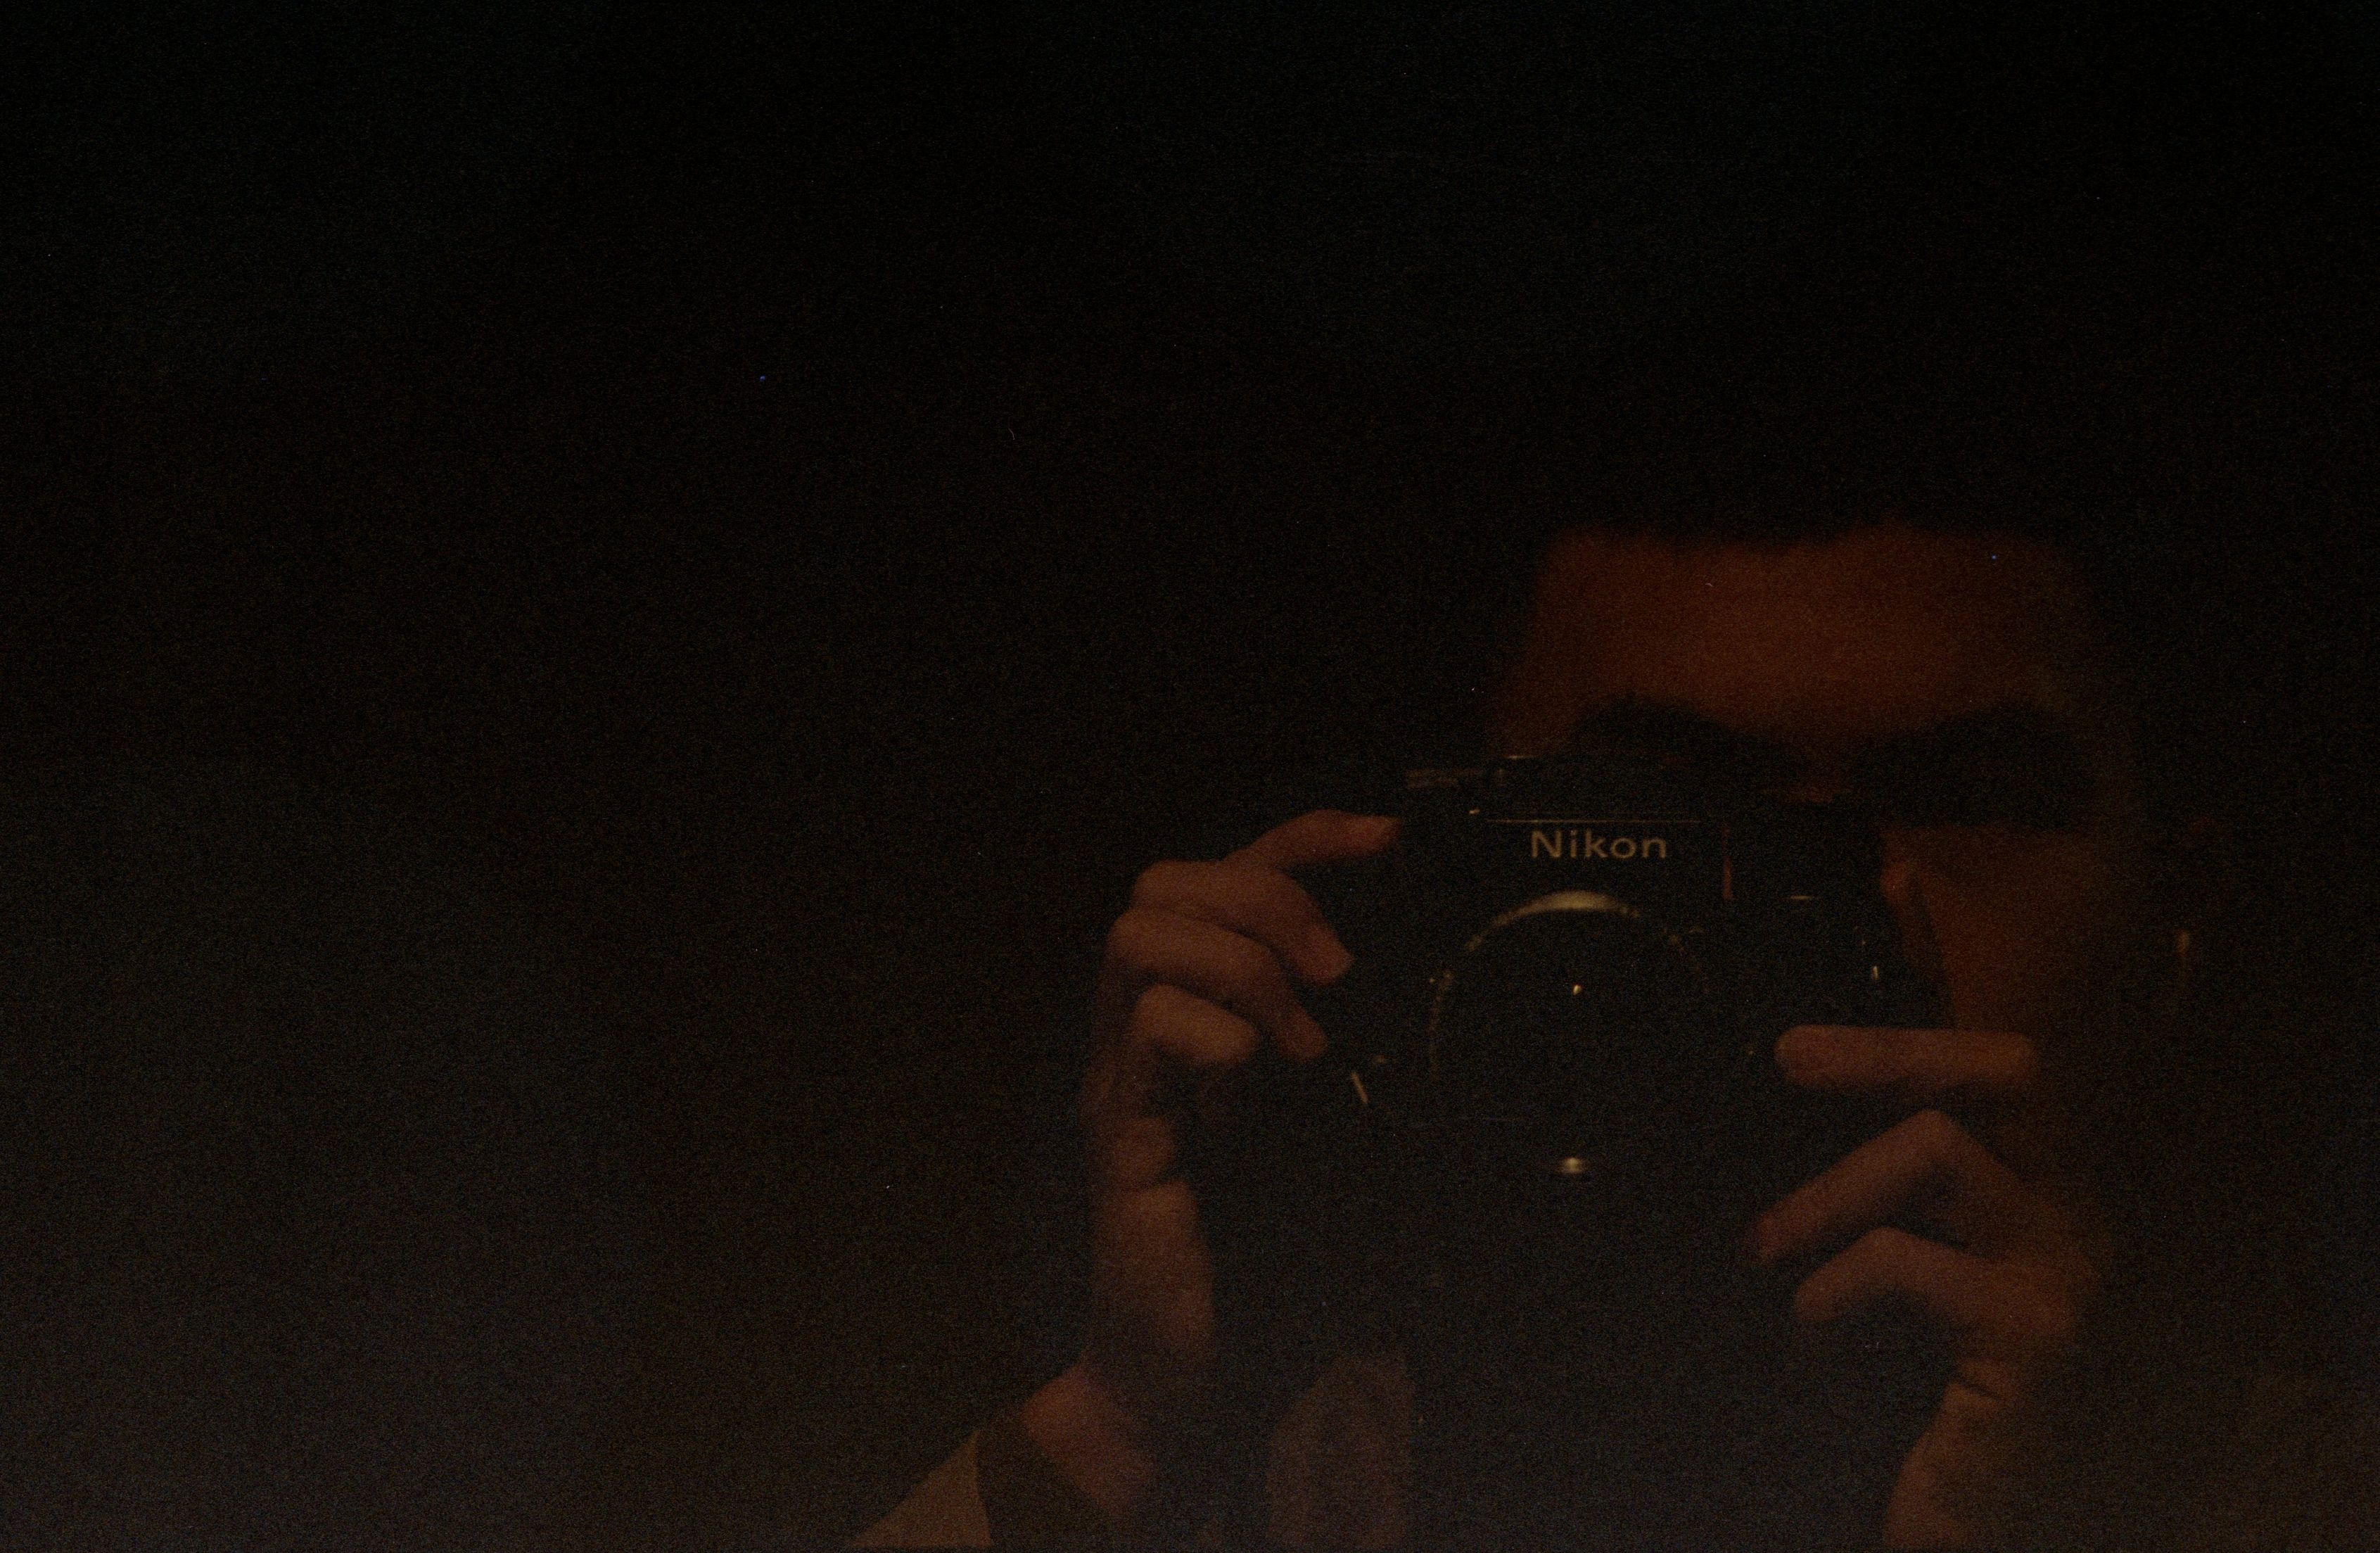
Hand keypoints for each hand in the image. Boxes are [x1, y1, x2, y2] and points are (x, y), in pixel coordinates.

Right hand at [1020, 810, 1398, 1524]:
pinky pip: (1147, 1029)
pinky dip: (1216, 1033)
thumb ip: (1383, 1094)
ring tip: (1303, 1036)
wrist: (1192, 1385)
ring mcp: (1126, 1076)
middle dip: (1265, 895)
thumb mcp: (1350, 1157)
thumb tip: (1479, 1056)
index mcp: (1209, 1019)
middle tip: (1336, 972)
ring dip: (1240, 962)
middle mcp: (1151, 1033)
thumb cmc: (1265, 1274)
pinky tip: (1262, 1079)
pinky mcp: (1121, 1131)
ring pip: (1141, 931)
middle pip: (1167, 879)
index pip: (1235, 875)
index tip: (1388, 839)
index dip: (1308, 836)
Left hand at [1749, 1024, 2104, 1546]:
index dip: (1915, 1044)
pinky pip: (1908, 1260)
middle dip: (1894, 1050)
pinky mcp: (2037, 1332)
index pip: (2012, 1079)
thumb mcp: (1938, 1295)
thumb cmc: (1959, 1410)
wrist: (2006, 1522)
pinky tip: (1808, 1324)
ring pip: (1937, 1147)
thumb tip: (1789, 1166)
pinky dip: (1837, 1281)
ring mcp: (2068, 1266)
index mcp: (2056, 1199)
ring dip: (1829, 1186)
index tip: (1796, 1050)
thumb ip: (1902, 1215)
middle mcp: (2082, 1215)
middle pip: (2012, 1073)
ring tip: (1765, 1244)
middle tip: (1792, 1057)